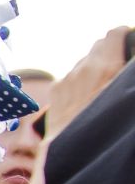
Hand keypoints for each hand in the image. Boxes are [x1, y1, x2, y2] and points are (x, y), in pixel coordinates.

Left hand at [45, 27, 130, 141]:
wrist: (76, 150)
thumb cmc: (108, 124)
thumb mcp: (126, 93)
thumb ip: (126, 73)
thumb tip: (126, 67)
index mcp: (106, 66)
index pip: (114, 33)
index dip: (124, 34)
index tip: (129, 40)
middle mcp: (84, 68)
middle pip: (98, 46)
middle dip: (109, 51)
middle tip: (118, 64)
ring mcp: (67, 78)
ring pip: (83, 62)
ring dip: (93, 67)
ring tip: (101, 85)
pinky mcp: (56, 90)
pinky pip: (70, 76)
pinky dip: (79, 80)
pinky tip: (84, 96)